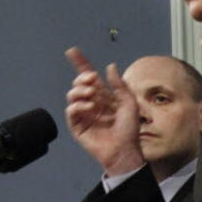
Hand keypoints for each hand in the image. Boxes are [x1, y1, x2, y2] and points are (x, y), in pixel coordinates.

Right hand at [64, 47, 144, 176]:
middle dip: (83, 78)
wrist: (126, 150)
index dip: (81, 63)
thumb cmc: (130, 129)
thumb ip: (120, 86)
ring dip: (80, 90)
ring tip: (92, 94)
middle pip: (79, 84)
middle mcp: (92, 103)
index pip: (89, 77)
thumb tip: (109, 66)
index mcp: (104, 97)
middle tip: (92, 80)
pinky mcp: (77, 126)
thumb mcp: (130, 104)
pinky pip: (71, 110)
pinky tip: (90, 107)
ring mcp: (83, 114)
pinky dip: (78, 105)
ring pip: (73, 95)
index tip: (73, 51)